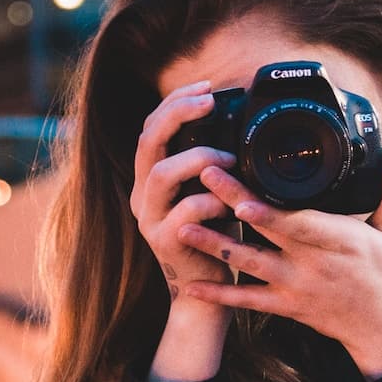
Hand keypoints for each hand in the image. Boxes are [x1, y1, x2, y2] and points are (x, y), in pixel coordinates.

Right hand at [128, 79, 239, 304]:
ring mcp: (149, 218)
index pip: (151, 127)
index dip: (175, 101)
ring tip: (229, 159)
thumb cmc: (215, 238)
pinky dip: (212, 200)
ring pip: (160, 173)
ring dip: (198, 158)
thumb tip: (239, 127)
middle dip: (178, 113)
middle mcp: (142, 194)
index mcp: (150, 178)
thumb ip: (213, 165)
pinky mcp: (164, 241)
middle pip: (147, 140)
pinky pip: (185, 211)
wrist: (205, 293)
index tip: (206, 88)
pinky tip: (232, 204)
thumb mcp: (212, 193)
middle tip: (209, 101)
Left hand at [175, 153, 381, 379]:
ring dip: (214, 245)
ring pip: (249, 264)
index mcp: (340, 241)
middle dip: (232, 204)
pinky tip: (190, 285)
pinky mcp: (285, 306)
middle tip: (203, 177)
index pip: (299, 223)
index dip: (269, 212)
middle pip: (266, 231)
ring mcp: (295, 287)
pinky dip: (218, 294)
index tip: (242, 194)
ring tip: (182, 226)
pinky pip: (247, 301)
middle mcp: (313, 264)